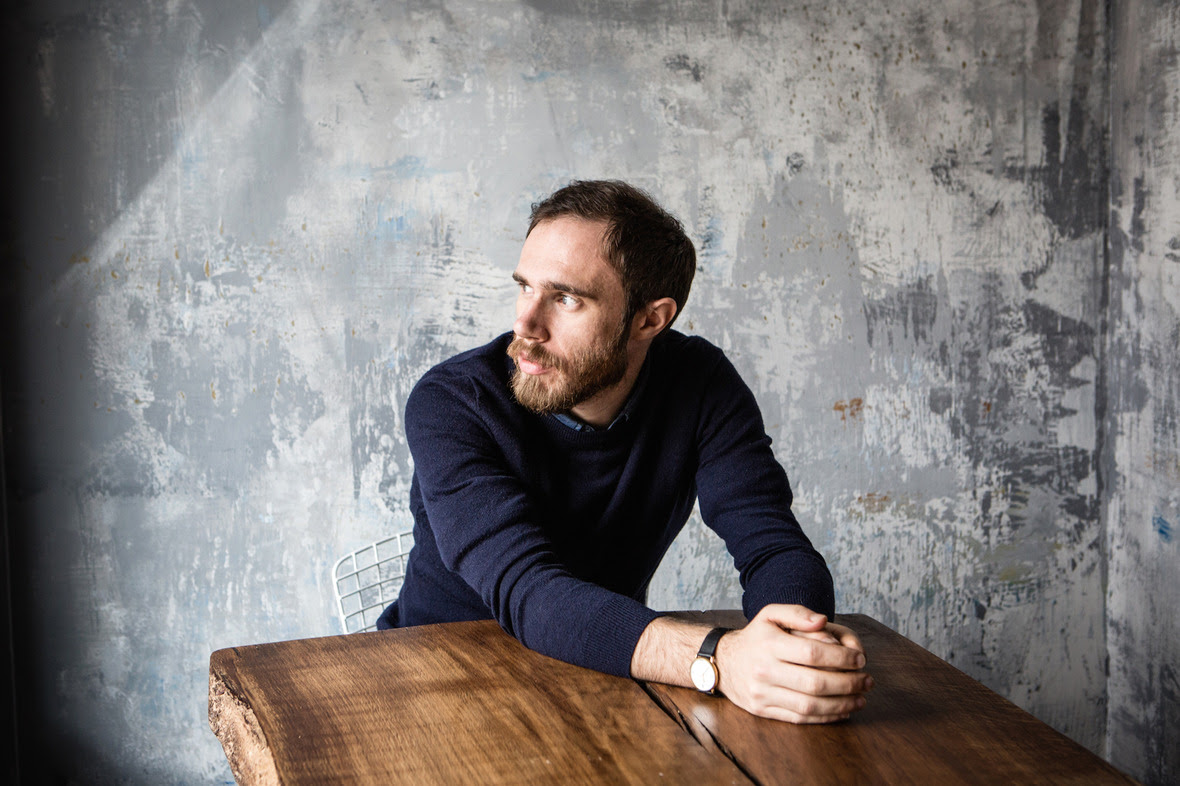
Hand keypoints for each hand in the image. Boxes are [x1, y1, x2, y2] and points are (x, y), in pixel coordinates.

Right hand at [715, 604, 871, 723]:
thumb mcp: (770, 614)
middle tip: (867, 681)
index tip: (860, 660)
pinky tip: (842, 710)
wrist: (723, 662)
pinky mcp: (763, 711)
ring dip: (841, 704)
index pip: (813, 654)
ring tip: (860, 698)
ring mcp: (762, 693)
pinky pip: (799, 718)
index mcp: (769, 644)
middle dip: (848, 684)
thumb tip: (823, 621)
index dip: (842, 659)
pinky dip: (825, 717)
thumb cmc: (755, 636)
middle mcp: (764, 670)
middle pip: (815, 683)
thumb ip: (797, 612)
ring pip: (809, 705)